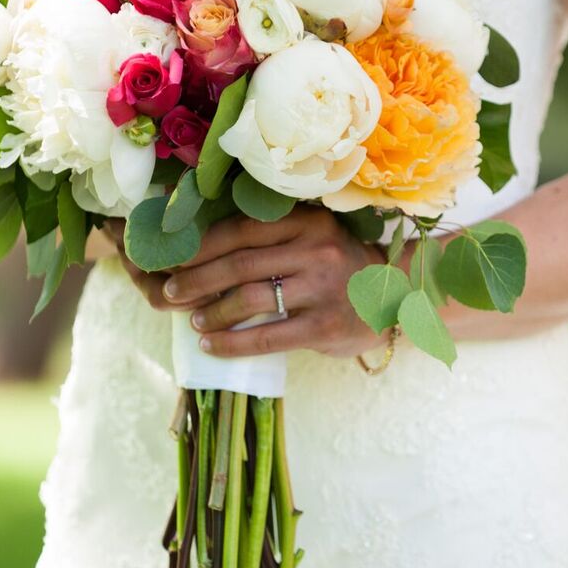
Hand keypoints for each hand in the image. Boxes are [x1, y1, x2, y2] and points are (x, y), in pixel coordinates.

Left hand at [108, 206, 394, 358]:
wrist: (397, 298)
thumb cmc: (338, 267)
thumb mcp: (313, 238)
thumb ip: (270, 239)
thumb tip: (199, 246)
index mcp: (306, 222)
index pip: (240, 228)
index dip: (200, 245)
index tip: (173, 259)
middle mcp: (315, 250)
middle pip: (239, 264)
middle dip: (195, 280)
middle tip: (170, 293)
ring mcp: (322, 289)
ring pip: (250, 299)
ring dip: (212, 312)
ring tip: (193, 320)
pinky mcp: (325, 326)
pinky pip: (267, 337)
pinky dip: (232, 343)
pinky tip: (211, 345)